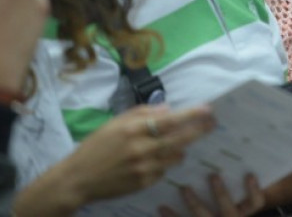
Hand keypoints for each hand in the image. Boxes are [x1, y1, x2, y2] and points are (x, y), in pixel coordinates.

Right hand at [67, 104, 214, 201]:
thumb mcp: (115, 123)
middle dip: (199, 130)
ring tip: (183, 141)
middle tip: (212, 123)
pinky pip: (164, 170)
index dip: (191, 114)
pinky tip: (159, 158)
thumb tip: (168, 109)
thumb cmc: (96, 146)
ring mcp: (144, 168)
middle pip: (180, 139)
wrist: (79, 178)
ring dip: (182, 147)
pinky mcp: (144, 183)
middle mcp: (142, 148)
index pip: (170, 120)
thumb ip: (142, 113)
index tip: (207, 109)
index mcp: (134, 129)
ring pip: (176, 156)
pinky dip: (165, 162)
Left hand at [159, 174, 263, 216]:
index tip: (249, 174)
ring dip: (194, 203)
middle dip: (221, 194)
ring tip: (184, 188)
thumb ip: (241, 169)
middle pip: (228, 211)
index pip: (255, 202)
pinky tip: (161, 206)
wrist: (222, 214)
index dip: (254, 191)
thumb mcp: (240, 187)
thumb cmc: (233, 193)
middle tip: (213, 175)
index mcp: (245, 208)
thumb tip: (248, 139)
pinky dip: (172, 216)